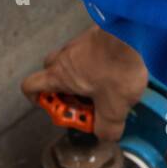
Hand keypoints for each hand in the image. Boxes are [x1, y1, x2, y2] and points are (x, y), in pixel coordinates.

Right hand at [21, 27, 148, 141]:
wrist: (136, 31)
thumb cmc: (117, 69)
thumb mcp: (114, 109)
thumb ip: (107, 128)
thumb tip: (105, 136)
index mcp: (59, 76)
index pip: (30, 86)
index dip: (37, 100)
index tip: (58, 108)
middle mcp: (64, 57)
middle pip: (51, 74)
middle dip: (65, 89)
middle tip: (85, 101)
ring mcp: (80, 42)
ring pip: (72, 61)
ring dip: (83, 76)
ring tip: (107, 86)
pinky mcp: (97, 33)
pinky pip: (90, 51)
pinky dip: (99, 62)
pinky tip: (119, 70)